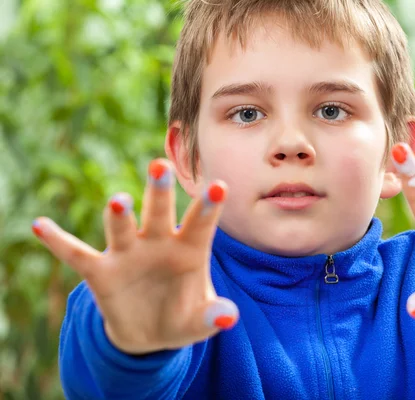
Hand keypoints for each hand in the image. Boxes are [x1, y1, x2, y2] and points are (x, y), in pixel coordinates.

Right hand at [32, 159, 237, 353]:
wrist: (151, 333)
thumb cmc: (182, 317)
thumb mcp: (198, 321)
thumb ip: (212, 316)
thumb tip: (228, 316)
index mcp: (189, 248)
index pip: (201, 223)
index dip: (209, 206)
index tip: (220, 185)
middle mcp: (158, 242)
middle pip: (159, 212)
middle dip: (159, 191)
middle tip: (161, 165)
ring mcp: (129, 253)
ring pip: (122, 226)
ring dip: (119, 213)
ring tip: (118, 199)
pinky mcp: (102, 272)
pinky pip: (77, 254)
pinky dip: (58, 242)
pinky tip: (41, 225)